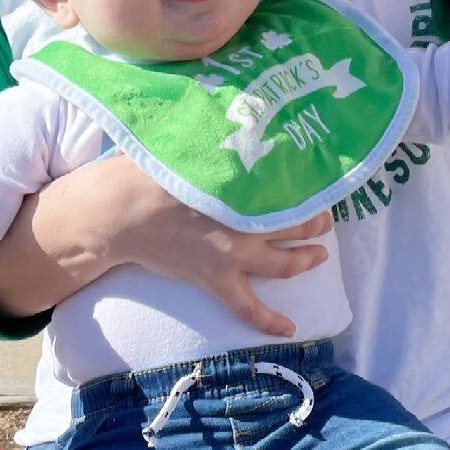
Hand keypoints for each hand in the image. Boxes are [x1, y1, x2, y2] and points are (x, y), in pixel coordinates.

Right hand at [110, 165, 332, 337]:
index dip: (307, 189)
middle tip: (326, 220)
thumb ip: (221, 146)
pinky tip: (290, 328)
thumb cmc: (152, 174)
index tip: (317, 185)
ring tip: (320, 255)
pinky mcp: (217, 280)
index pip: (289, 189)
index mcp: (243, 188)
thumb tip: (233, 120)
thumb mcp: (193, 150)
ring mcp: (234, 255)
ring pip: (284, 264)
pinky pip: (249, 308)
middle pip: (294, 224)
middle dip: (315, 223)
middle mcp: (246, 221)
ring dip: (306, 260)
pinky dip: (271, 320)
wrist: (123, 212)